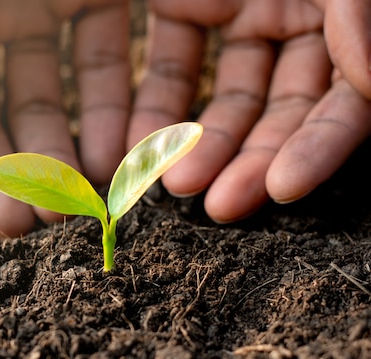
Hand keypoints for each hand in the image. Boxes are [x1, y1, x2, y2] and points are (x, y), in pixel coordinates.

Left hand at [130, 0, 370, 222]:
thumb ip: (355, 13)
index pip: (340, 99)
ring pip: (225, 99)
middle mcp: (293, 17)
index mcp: (334, 10)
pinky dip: (156, 113)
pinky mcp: (182, 5)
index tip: (283, 188)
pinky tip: (140, 150)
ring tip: (174, 184)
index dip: (318, 146)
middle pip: (278, 111)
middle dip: (251, 162)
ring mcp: (237, 11)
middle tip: (220, 208)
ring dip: (200, 147)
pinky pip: (171, 70)